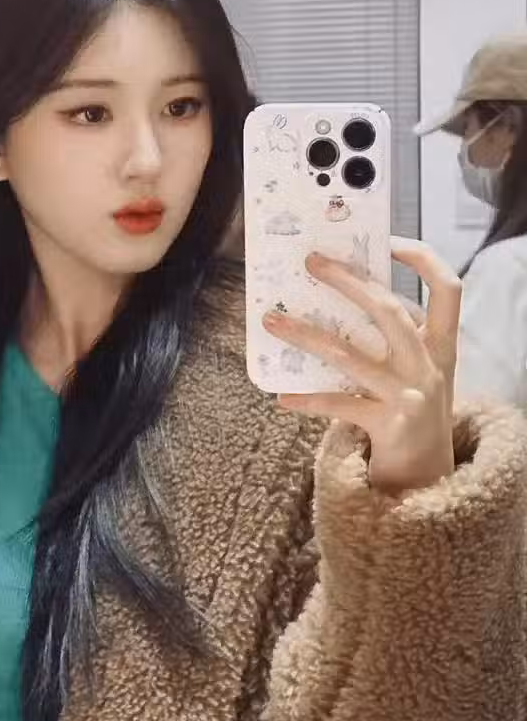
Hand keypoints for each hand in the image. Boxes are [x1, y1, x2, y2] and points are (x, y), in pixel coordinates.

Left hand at [263, 237, 460, 491]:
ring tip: (272, 320)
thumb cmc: (408, 412)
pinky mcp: (388, 424)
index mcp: (441, 346)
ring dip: (306, 335)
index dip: (422, 260)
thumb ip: (389, 340)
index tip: (387, 241)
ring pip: (349, 355)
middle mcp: (431, 366)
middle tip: (310, 262)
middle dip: (349, 281)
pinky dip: (307, 398)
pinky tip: (282, 395)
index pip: (447, 289)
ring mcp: (410, 395)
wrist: (425, 478)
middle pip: (389, 310)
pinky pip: (338, 404)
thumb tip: (328, 301)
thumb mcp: (413, 372)